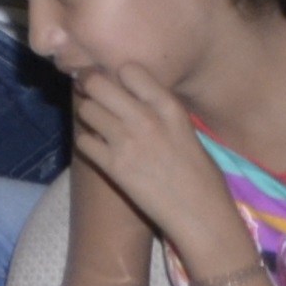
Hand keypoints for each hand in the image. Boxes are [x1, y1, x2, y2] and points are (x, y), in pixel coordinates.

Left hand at [68, 63, 236, 247]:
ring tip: (97, 124)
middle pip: (97, 83)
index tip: (116, 83)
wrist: (201, 216)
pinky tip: (98, 149)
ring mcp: (127, 142)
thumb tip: (135, 97)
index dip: (117, 75)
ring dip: (88, 115)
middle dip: (90, 86)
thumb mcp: (187, 131)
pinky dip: (87, 143)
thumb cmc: (202, 176)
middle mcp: (146, 119)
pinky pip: (83, 141)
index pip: (129, 69)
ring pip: (86, 109)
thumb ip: (160, 112)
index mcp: (170, 107)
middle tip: (92, 95)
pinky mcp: (113, 166)